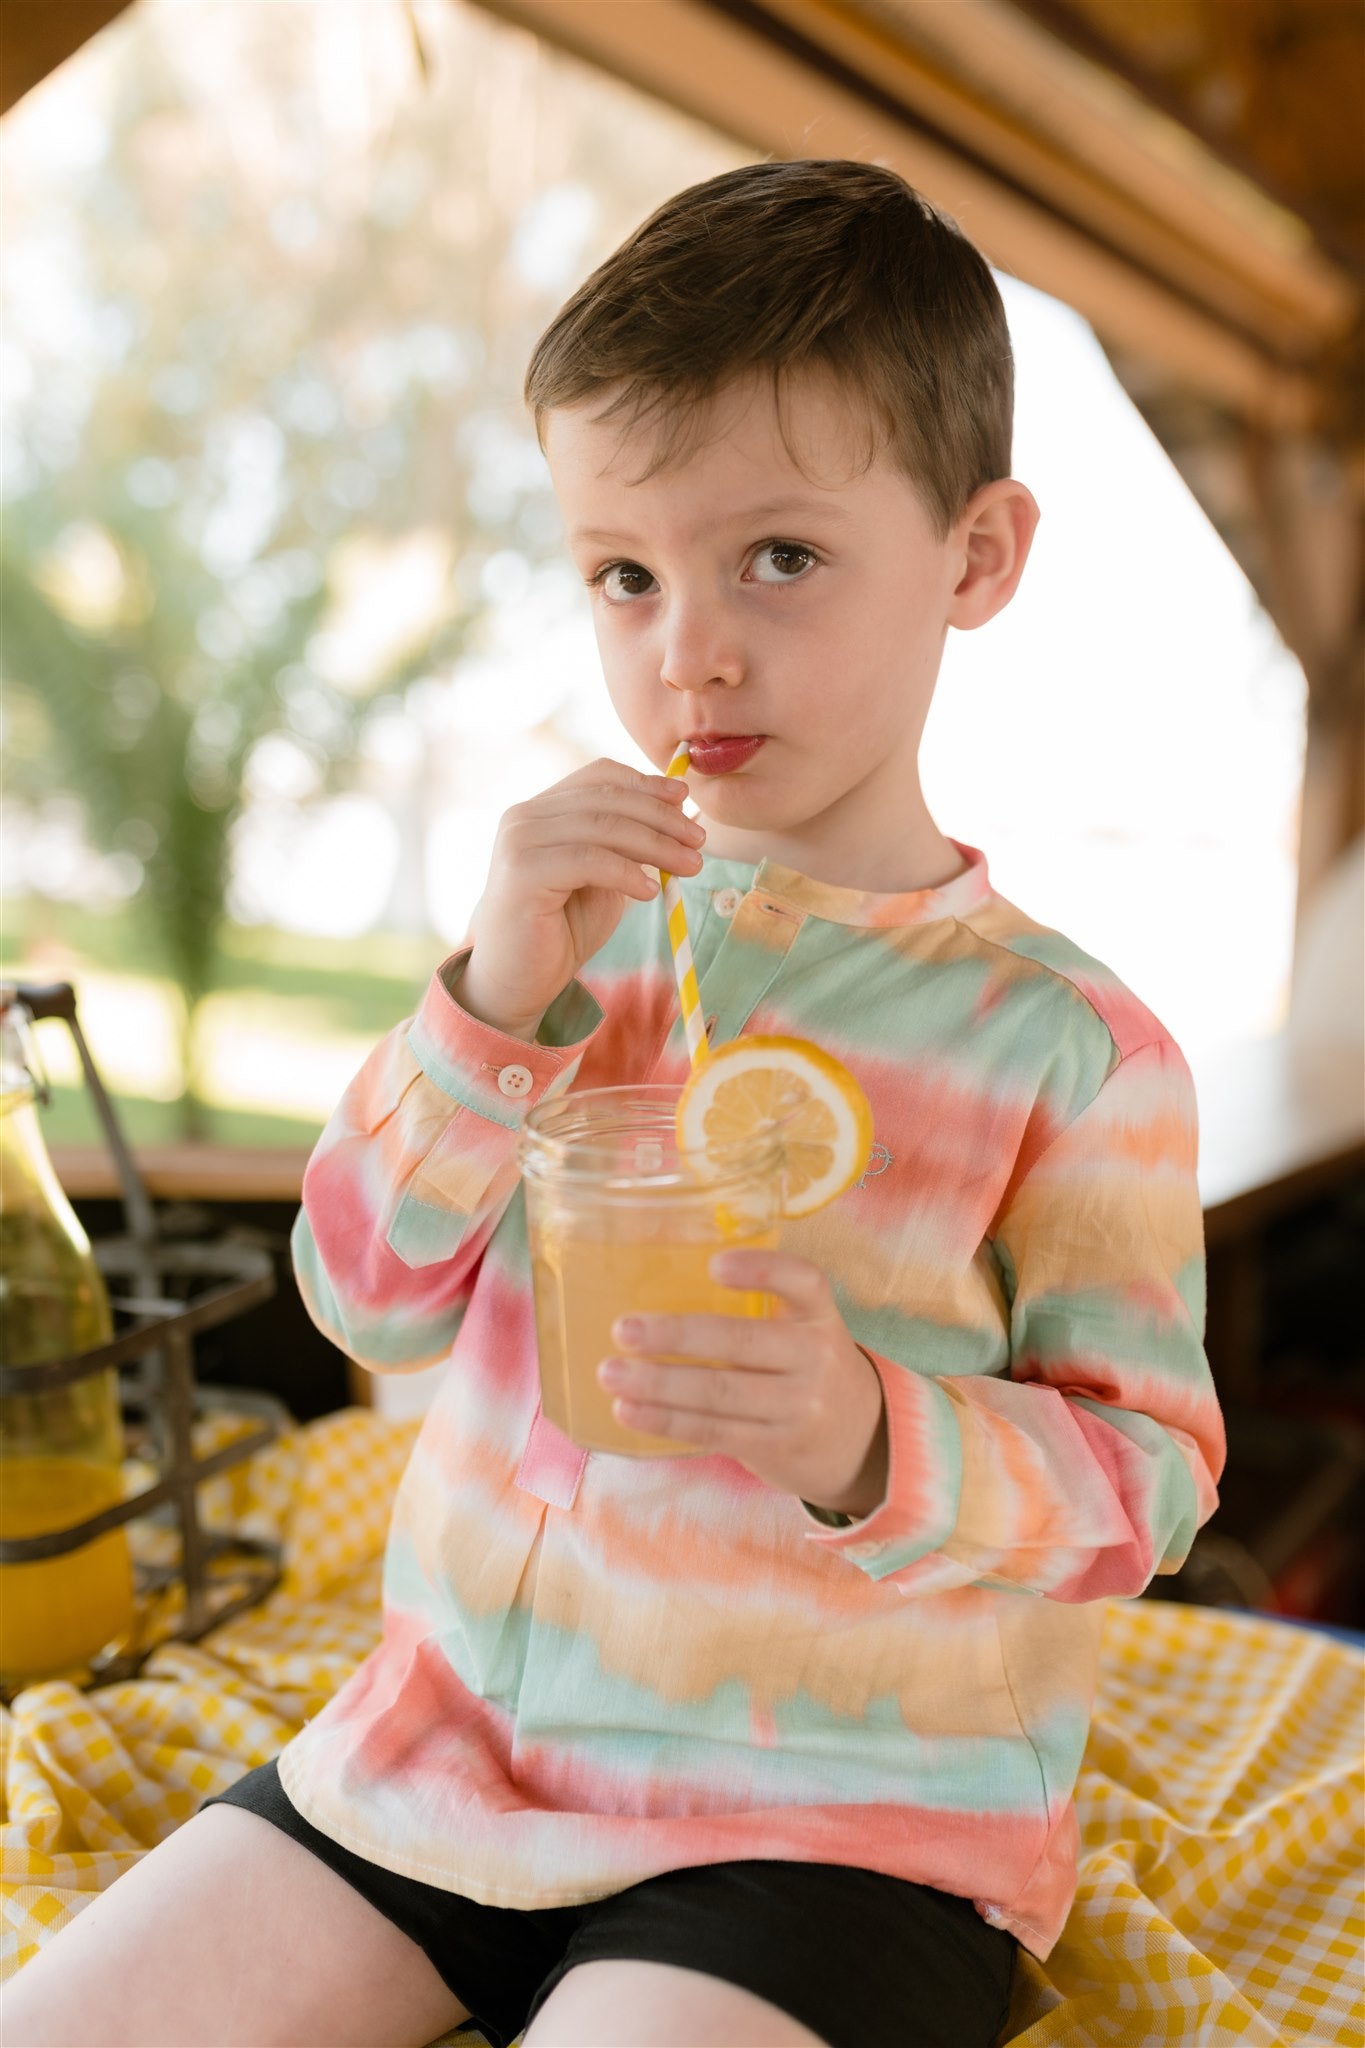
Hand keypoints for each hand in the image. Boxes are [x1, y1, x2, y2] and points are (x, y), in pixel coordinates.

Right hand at [460, 759, 704, 1038]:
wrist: (517, 981)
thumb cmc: (561, 930)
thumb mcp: (603, 877)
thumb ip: (626, 845)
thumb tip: (678, 814)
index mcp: (542, 809)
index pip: (599, 776)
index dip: (646, 783)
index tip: (684, 799)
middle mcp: (524, 816)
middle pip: (606, 797)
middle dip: (661, 817)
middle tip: (699, 839)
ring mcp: (519, 841)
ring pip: (603, 827)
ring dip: (655, 845)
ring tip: (690, 866)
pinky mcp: (522, 872)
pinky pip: (588, 860)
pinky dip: (626, 872)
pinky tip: (650, 891)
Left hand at [598, 1249, 888, 1516]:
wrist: (860, 1441)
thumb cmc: (807, 1370)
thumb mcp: (803, 1331)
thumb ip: (757, 1312)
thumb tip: (655, 1289)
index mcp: (819, 1314)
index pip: (802, 1281)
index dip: (761, 1270)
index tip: (714, 1266)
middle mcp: (816, 1357)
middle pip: (742, 1341)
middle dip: (676, 1337)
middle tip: (623, 1329)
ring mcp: (800, 1406)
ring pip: (720, 1392)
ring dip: (658, 1385)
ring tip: (611, 1374)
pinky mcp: (777, 1446)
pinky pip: (714, 1430)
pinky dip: (667, 1421)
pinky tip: (630, 1411)